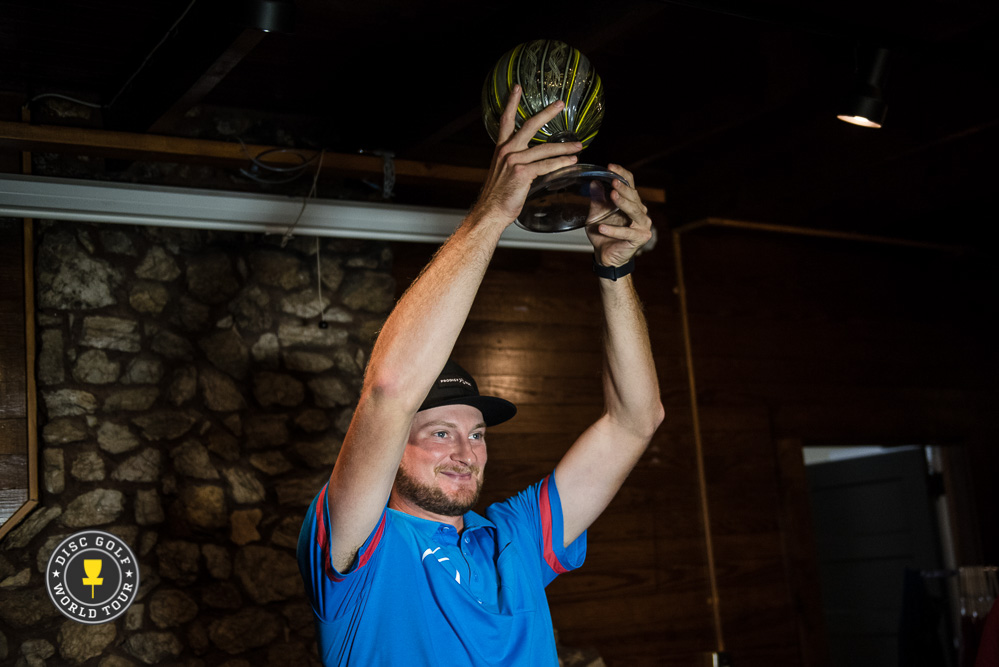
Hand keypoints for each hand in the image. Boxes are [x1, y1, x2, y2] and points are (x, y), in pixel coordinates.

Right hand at [471, 85, 582, 223]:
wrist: (491, 211)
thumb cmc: (499, 195)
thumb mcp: (504, 172)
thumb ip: (516, 161)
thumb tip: (532, 161)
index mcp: (501, 148)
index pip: (505, 120)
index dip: (511, 102)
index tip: (517, 88)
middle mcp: (507, 151)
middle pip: (529, 125)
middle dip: (546, 113)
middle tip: (560, 104)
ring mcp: (514, 161)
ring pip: (544, 149)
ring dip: (564, 147)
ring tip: (579, 145)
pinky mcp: (522, 173)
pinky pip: (546, 165)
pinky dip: (561, 163)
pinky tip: (572, 161)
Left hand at [585, 164, 652, 267]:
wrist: (605, 255)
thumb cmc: (603, 233)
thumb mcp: (596, 214)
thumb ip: (597, 200)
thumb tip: (594, 182)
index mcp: (631, 202)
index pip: (630, 183)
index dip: (622, 173)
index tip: (611, 166)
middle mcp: (640, 211)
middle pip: (634, 195)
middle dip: (623, 187)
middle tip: (613, 181)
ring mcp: (642, 224)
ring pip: (635, 210)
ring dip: (623, 203)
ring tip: (612, 196)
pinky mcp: (640, 238)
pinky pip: (627, 232)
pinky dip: (614, 230)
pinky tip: (602, 227)